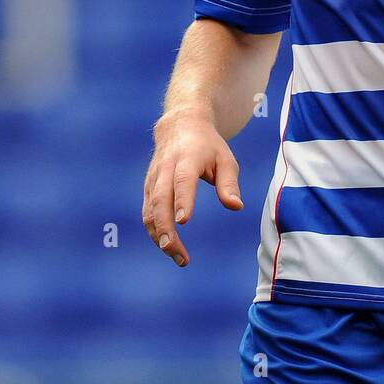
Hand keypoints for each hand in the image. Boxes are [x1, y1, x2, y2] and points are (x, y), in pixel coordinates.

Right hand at [142, 108, 242, 265]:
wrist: (179, 127)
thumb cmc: (208, 147)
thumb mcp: (226, 159)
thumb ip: (229, 183)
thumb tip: (236, 206)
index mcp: (187, 158)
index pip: (182, 180)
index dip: (182, 200)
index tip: (183, 220)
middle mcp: (166, 168)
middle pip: (160, 199)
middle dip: (165, 227)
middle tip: (175, 251)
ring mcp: (154, 178)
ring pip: (150, 210)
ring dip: (159, 235)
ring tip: (178, 257)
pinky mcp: (148, 188)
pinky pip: (147, 212)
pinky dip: (154, 231)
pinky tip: (168, 247)